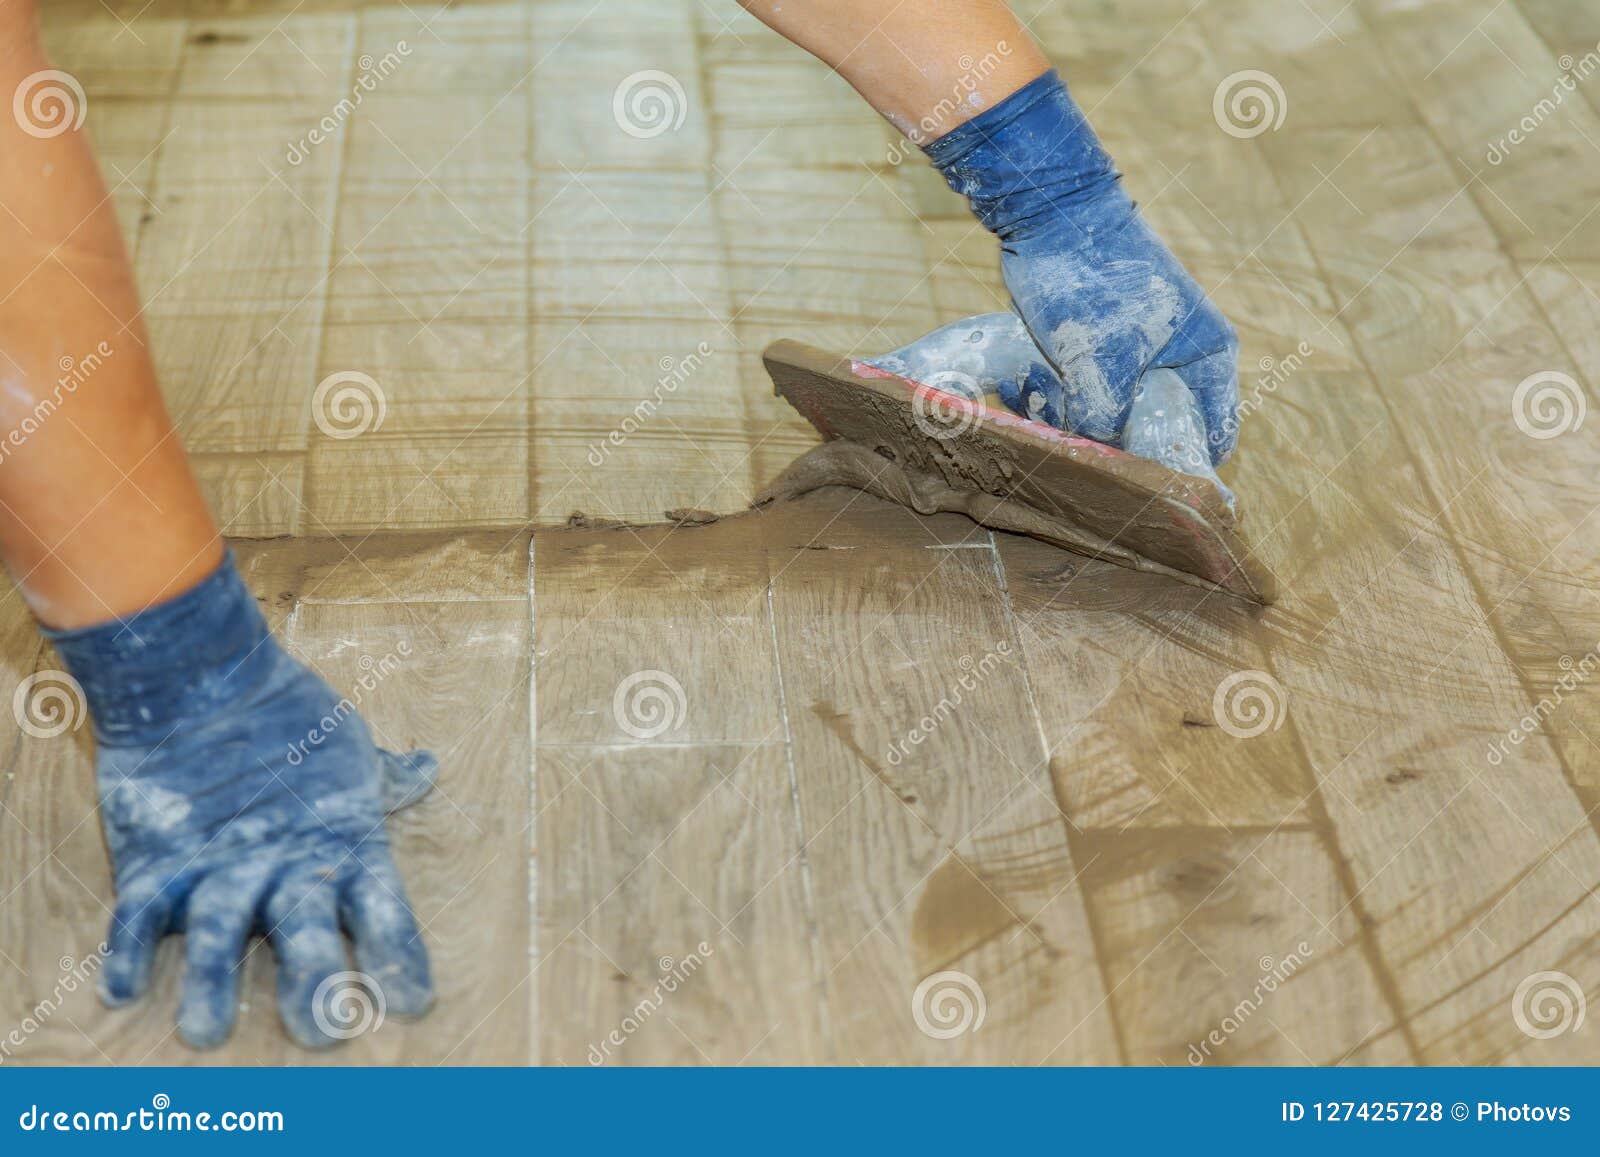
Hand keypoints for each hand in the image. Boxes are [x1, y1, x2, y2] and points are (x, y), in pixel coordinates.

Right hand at [94, 637, 437, 1049]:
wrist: (200, 675)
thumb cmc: (289, 713)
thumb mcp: (351, 747)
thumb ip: (387, 776)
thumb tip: (427, 769)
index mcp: (343, 842)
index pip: (383, 908)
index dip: (400, 954)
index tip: (414, 1002)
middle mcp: (284, 861)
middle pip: (303, 930)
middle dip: (315, 981)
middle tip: (322, 1032)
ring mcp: (217, 861)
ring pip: (219, 930)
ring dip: (213, 980)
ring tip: (205, 1032)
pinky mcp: (158, 856)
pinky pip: (139, 911)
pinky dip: (127, 949)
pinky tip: (123, 990)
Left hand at [869, 311, 1234, 503]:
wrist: (1051, 213)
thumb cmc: (1094, 279)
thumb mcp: (1104, 362)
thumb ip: (1108, 420)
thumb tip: (1098, 462)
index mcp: (1207, 358)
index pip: (1212, 435)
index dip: (1184, 471)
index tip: (1147, 498)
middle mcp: (1178, 360)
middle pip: (1155, 431)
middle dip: (1117, 447)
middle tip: (1082, 456)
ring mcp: (1136, 355)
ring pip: (1111, 416)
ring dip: (1076, 423)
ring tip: (1043, 402)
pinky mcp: (1094, 351)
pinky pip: (1080, 395)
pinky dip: (1056, 399)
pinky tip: (1025, 390)